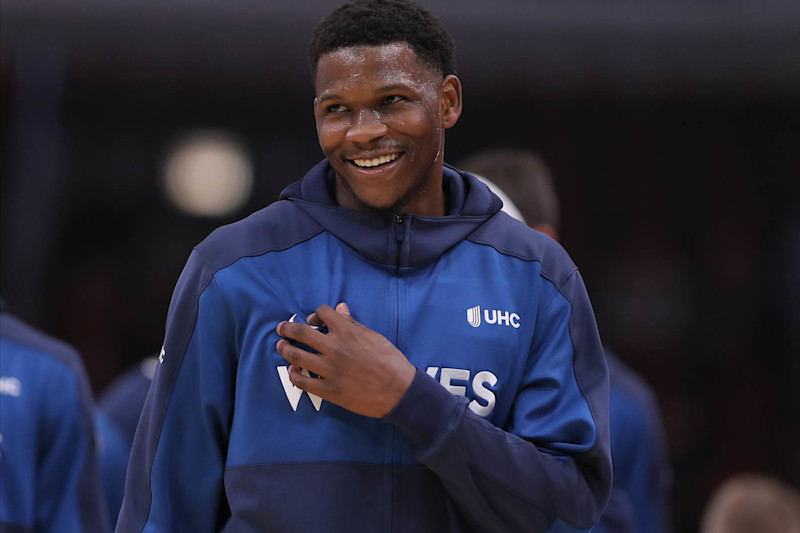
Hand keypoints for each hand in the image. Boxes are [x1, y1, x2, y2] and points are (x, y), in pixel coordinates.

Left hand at [276, 303, 415, 417]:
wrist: (398, 391)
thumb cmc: (390, 361)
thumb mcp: (374, 336)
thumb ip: (353, 323)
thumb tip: (339, 309)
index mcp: (347, 332)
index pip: (322, 313)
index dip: (315, 315)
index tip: (313, 321)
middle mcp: (334, 348)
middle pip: (300, 332)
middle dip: (287, 328)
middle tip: (281, 328)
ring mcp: (329, 370)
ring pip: (296, 355)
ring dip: (285, 348)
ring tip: (281, 346)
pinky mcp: (328, 390)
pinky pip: (302, 381)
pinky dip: (293, 374)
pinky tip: (293, 370)